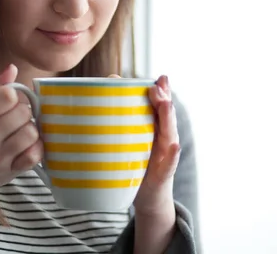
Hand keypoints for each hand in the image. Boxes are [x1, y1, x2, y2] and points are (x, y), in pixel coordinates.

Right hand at [0, 64, 43, 198]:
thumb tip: (12, 69)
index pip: (7, 95)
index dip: (11, 94)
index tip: (6, 101)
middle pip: (23, 111)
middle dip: (22, 111)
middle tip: (12, 117)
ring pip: (32, 131)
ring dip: (28, 128)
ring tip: (18, 131)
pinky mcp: (12, 172)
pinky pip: (36, 154)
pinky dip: (35, 147)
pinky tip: (25, 145)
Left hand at [108, 74, 179, 214]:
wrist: (148, 198)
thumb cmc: (135, 164)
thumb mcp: (129, 139)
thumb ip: (121, 117)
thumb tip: (104, 87)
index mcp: (155, 128)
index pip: (160, 106)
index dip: (161, 91)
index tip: (159, 78)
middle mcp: (164, 138)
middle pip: (166, 116)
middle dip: (163, 99)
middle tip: (156, 86)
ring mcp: (166, 156)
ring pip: (169, 134)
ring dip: (168, 118)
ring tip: (166, 104)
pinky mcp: (163, 174)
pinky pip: (168, 163)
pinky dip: (171, 154)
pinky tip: (173, 145)